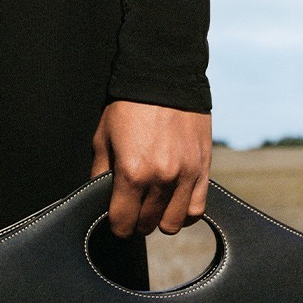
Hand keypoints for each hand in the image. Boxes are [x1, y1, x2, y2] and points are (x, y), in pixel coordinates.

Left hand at [90, 100, 211, 237]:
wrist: (165, 76)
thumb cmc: (129, 106)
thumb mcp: (103, 138)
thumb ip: (100, 173)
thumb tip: (99, 198)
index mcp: (132, 173)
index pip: (123, 223)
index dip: (117, 226)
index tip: (117, 221)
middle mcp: (160, 179)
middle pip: (147, 225)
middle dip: (137, 222)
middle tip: (134, 209)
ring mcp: (185, 176)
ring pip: (172, 223)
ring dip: (160, 220)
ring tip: (155, 207)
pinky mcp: (202, 170)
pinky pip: (196, 210)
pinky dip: (184, 213)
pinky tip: (175, 204)